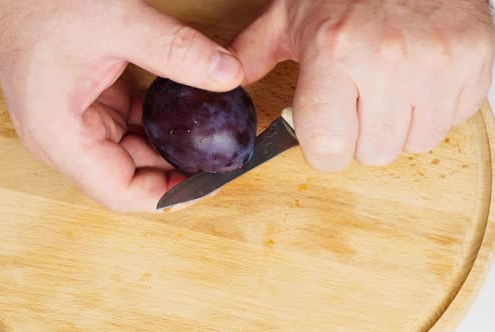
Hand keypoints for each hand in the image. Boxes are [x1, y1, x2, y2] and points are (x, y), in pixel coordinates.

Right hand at [0, 0, 243, 211]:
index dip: (170, 195)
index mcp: (60, 137)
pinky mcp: (86, 109)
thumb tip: (229, 75)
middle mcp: (64, 142)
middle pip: (130, 177)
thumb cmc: (39, 4)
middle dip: (175, 171)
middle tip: (219, 158)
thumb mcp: (118, 24)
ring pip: (131, 155)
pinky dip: (156, 126)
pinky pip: (127, 129)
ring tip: (208, 140)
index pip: (121, 193)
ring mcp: (74, 127)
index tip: (209, 181)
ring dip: (168, 148)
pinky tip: (184, 116)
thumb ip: (177, 50)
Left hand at [231, 0, 494, 170]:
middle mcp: (388, 61)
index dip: (321, 149)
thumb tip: (224, 83)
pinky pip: (451, 120)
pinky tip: (418, 78)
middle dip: (359, 136)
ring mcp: (437, 63)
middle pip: (371, 154)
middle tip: (357, 100)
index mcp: (333, 52)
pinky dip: (433, 108)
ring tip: (389, 86)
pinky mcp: (475, 62)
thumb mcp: (289, 15)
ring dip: (398, 126)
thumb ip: (253, 54)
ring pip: (414, 143)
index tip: (323, 134)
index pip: (326, 148)